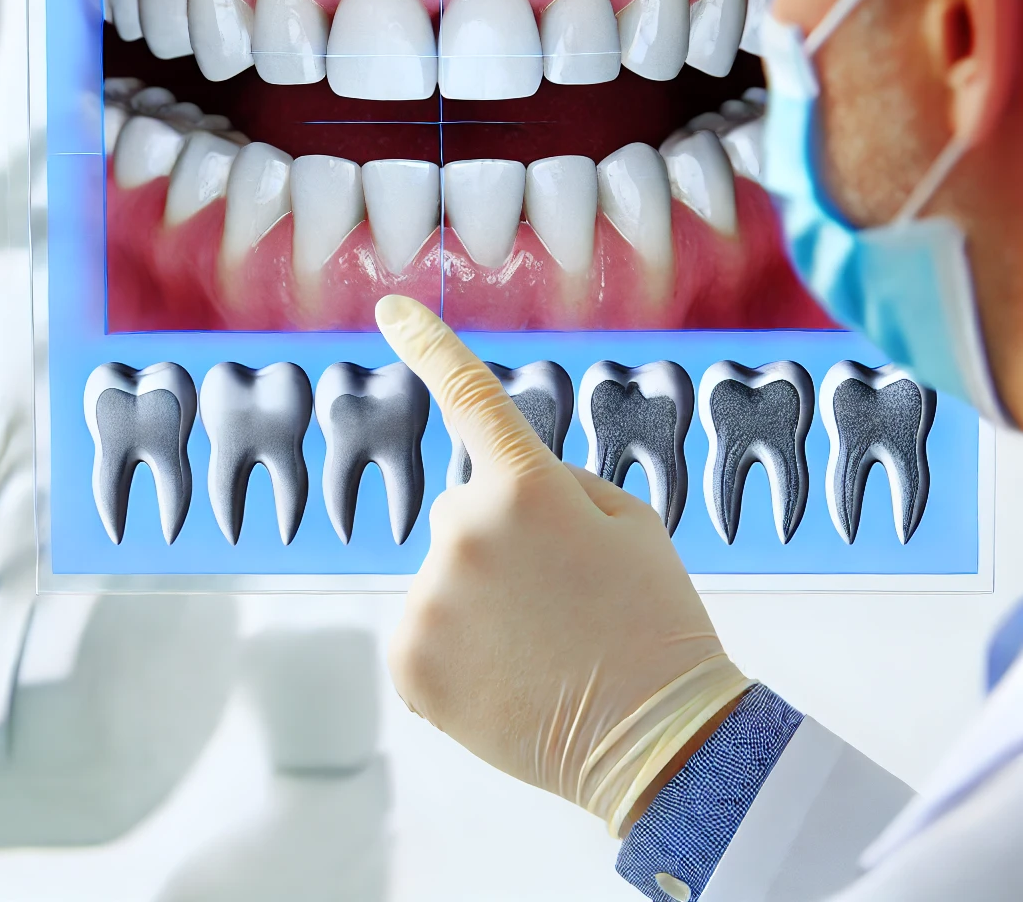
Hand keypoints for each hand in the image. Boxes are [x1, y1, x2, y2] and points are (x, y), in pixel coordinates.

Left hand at [374, 295, 752, 835]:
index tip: (389, 308)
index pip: (469, 393)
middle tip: (562, 598)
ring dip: (480, 600)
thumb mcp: (630, 522)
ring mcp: (430, 596)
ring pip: (445, 575)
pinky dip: (458, 651)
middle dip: (501, 541)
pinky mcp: (408, 656)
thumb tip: (485, 488)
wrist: (657, 739)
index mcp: (527, 485)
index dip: (427, 343)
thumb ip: (551, 484)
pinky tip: (507, 677)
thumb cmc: (654, 621)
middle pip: (463, 511)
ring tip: (542, 647)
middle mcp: (464, 529)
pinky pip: (426, 631)